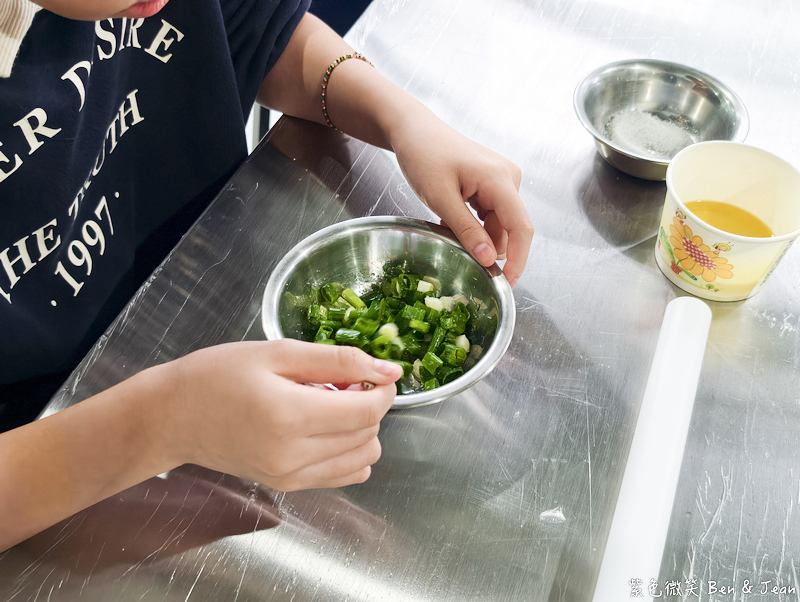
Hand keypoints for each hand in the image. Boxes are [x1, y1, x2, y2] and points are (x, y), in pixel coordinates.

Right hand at [164, 339, 401, 490]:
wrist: (172, 416)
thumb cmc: (217, 375)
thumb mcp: (278, 353)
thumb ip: (338, 360)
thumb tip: (390, 371)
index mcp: (289, 416)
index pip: (368, 412)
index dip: (382, 389)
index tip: (374, 373)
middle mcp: (293, 456)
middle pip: (368, 434)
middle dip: (369, 404)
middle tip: (341, 382)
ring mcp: (290, 477)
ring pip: (363, 458)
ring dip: (361, 429)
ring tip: (330, 405)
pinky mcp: (287, 486)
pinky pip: (343, 476)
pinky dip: (348, 451)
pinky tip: (325, 429)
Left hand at [390, 109, 532, 287]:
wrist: (413, 130)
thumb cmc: (423, 155)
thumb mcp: (440, 198)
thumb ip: (466, 230)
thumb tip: (488, 259)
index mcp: (500, 179)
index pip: (522, 228)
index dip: (519, 260)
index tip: (508, 284)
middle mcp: (509, 178)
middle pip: (509, 229)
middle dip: (487, 247)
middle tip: (455, 249)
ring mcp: (503, 180)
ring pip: (497, 225)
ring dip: (476, 235)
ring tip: (446, 223)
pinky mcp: (493, 183)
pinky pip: (489, 215)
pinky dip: (472, 224)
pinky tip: (451, 216)